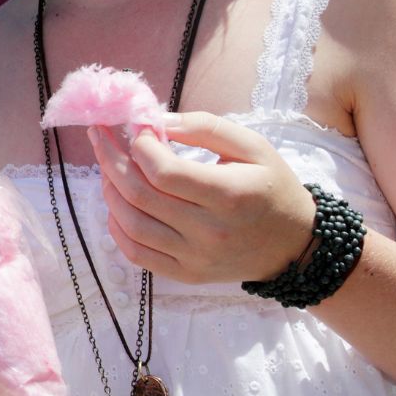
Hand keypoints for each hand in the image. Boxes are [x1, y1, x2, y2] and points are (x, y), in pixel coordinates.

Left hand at [88, 112, 317, 285]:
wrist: (295, 245)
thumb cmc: (272, 187)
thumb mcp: (252, 146)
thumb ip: (204, 127)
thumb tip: (155, 120)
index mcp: (229, 196)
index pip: (165, 172)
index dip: (140, 146)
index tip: (135, 127)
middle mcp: (209, 232)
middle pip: (140, 195)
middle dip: (111, 160)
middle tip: (100, 137)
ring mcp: (195, 258)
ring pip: (131, 224)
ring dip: (109, 190)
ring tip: (107, 165)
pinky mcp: (186, 275)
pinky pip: (136, 253)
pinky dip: (116, 226)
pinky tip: (116, 202)